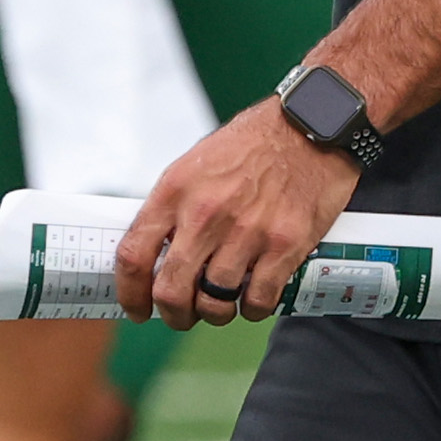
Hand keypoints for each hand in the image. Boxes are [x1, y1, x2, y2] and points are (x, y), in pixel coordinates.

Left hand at [118, 100, 364, 329]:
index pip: (133, 255)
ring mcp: (246, 232)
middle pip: (171, 290)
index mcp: (175, 191)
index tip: (137, 308)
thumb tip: (156, 254)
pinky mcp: (284, 245)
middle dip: (173, 314)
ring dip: (215, 313)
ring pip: (214, 302)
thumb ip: (174, 208)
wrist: (311, 125)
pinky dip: (251, 310)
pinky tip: (252, 298)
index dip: (130, 293)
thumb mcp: (196, 164)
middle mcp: (206, 214)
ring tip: (221, 305)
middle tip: (182, 316)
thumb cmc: (252, 144)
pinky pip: (257, 301)